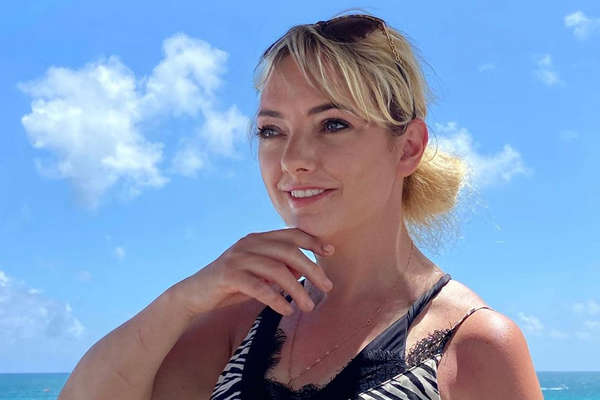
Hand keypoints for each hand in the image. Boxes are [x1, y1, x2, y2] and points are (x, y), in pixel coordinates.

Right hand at [175, 228, 333, 316]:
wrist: (194, 295)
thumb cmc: (231, 285)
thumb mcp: (258, 274)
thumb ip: (278, 269)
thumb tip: (305, 271)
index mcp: (257, 239)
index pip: (290, 234)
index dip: (312, 241)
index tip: (330, 251)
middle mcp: (248, 243)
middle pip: (288, 251)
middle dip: (312, 268)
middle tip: (328, 287)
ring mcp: (237, 258)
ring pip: (276, 270)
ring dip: (297, 289)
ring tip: (308, 307)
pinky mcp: (228, 275)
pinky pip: (258, 287)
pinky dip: (276, 299)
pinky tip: (287, 310)